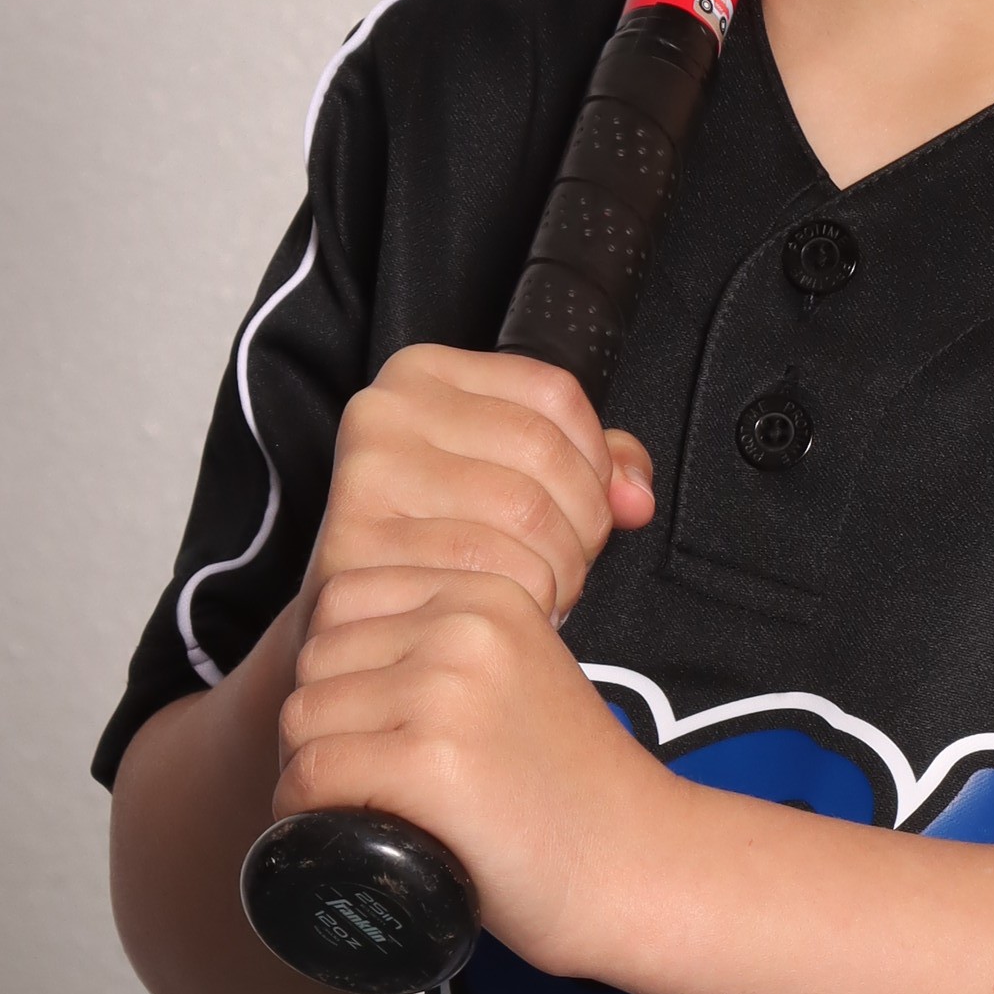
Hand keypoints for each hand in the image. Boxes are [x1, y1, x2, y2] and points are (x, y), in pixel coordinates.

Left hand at [277, 554, 660, 968]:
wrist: (639, 866)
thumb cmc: (571, 790)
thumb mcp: (519, 673)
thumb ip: (449, 645)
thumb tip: (335, 656)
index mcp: (487, 594)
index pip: (343, 599)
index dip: (338, 669)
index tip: (372, 724)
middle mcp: (465, 629)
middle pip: (316, 658)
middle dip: (322, 722)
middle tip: (364, 778)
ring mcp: (446, 693)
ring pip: (303, 718)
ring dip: (311, 771)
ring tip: (362, 807)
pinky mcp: (429, 763)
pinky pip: (312, 776)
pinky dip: (307, 814)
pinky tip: (347, 834)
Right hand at [304, 344, 653, 635]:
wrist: (359, 619)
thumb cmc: (441, 538)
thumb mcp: (510, 474)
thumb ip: (588, 465)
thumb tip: (635, 497)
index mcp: (423, 373)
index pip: (554, 392)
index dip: (597, 459)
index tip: (593, 504)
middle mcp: (385, 411)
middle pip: (544, 453)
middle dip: (584, 524)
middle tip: (572, 564)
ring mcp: (367, 476)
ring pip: (526, 515)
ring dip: (560, 570)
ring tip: (544, 590)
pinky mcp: (358, 546)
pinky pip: (488, 571)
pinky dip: (524, 601)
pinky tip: (508, 610)